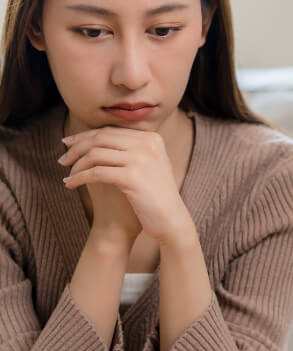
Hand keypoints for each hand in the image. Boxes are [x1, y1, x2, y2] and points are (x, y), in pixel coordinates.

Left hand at [59, 126, 191, 244]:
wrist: (170, 218)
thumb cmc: (155, 195)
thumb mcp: (148, 165)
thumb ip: (131, 149)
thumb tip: (95, 138)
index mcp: (151, 138)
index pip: (110, 131)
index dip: (85, 136)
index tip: (68, 144)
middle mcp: (148, 144)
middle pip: (101, 138)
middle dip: (77, 148)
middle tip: (63, 160)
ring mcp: (142, 159)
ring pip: (96, 154)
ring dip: (76, 164)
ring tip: (67, 174)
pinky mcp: (133, 177)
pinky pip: (97, 172)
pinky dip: (80, 178)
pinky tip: (70, 184)